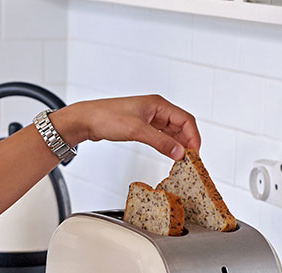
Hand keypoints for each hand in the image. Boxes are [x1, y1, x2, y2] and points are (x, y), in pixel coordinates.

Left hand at [53, 94, 200, 160]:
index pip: (186, 119)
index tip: (194, 153)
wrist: (86, 120)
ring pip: (170, 131)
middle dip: (187, 141)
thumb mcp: (136, 131)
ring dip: (177, 144)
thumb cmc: (106, 117)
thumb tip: (178, 152)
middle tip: (190, 159)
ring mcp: (148, 117)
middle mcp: (155, 109)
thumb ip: (160, 142)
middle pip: (180, 125)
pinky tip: (168, 153)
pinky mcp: (140, 126)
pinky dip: (166, 144)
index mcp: (158, 104)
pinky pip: (160, 135)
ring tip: (181, 159)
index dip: (193, 137)